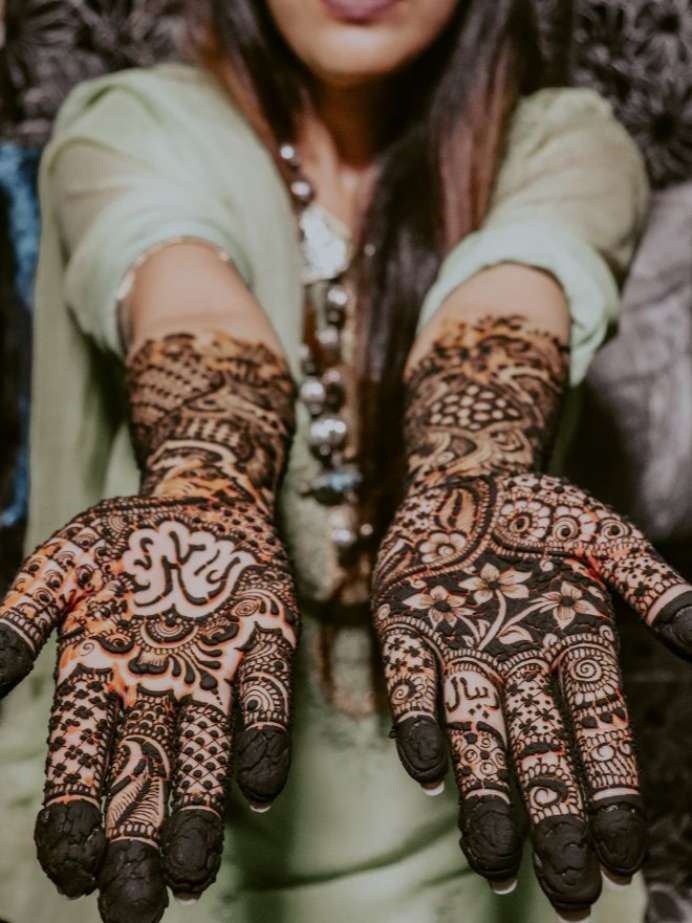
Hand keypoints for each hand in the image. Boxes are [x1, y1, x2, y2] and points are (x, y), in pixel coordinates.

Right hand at [0, 330, 299, 922]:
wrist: (199, 496)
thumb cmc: (122, 538)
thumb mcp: (59, 567)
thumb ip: (22, 618)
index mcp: (100, 678)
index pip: (80, 760)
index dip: (74, 815)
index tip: (74, 867)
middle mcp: (157, 691)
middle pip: (144, 777)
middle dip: (139, 840)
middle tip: (135, 907)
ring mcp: (213, 671)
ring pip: (206, 754)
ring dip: (201, 810)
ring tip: (192, 872)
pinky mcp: (266, 644)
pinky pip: (264, 697)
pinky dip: (263, 738)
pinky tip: (259, 783)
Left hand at [374, 470, 691, 913]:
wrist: (468, 477)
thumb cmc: (543, 513)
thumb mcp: (608, 539)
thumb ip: (653, 585)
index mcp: (574, 645)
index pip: (600, 732)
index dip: (610, 794)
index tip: (619, 859)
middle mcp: (519, 662)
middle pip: (539, 752)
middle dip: (551, 819)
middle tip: (562, 889)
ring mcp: (461, 650)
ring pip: (475, 734)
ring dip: (482, 795)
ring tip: (491, 860)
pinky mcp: (407, 629)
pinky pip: (411, 682)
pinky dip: (417, 721)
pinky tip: (426, 768)